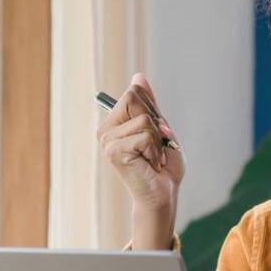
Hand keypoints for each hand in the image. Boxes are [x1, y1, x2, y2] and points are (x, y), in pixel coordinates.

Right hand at [96, 73, 185, 246]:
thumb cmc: (162, 166)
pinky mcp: (113, 151)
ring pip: (143, 119)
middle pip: (134, 98)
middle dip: (155, 121)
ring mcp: (107, 141)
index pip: (134, 92)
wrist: (163, 194)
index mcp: (115, 122)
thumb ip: (149, 104)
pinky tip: (150, 164)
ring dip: (157, 140)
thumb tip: (138, 77)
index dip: (153, 109)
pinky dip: (155, 150)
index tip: (156, 133)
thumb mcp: (159, 128)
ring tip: (152, 158)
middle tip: (155, 146)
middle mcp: (106, 130)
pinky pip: (144, 136)